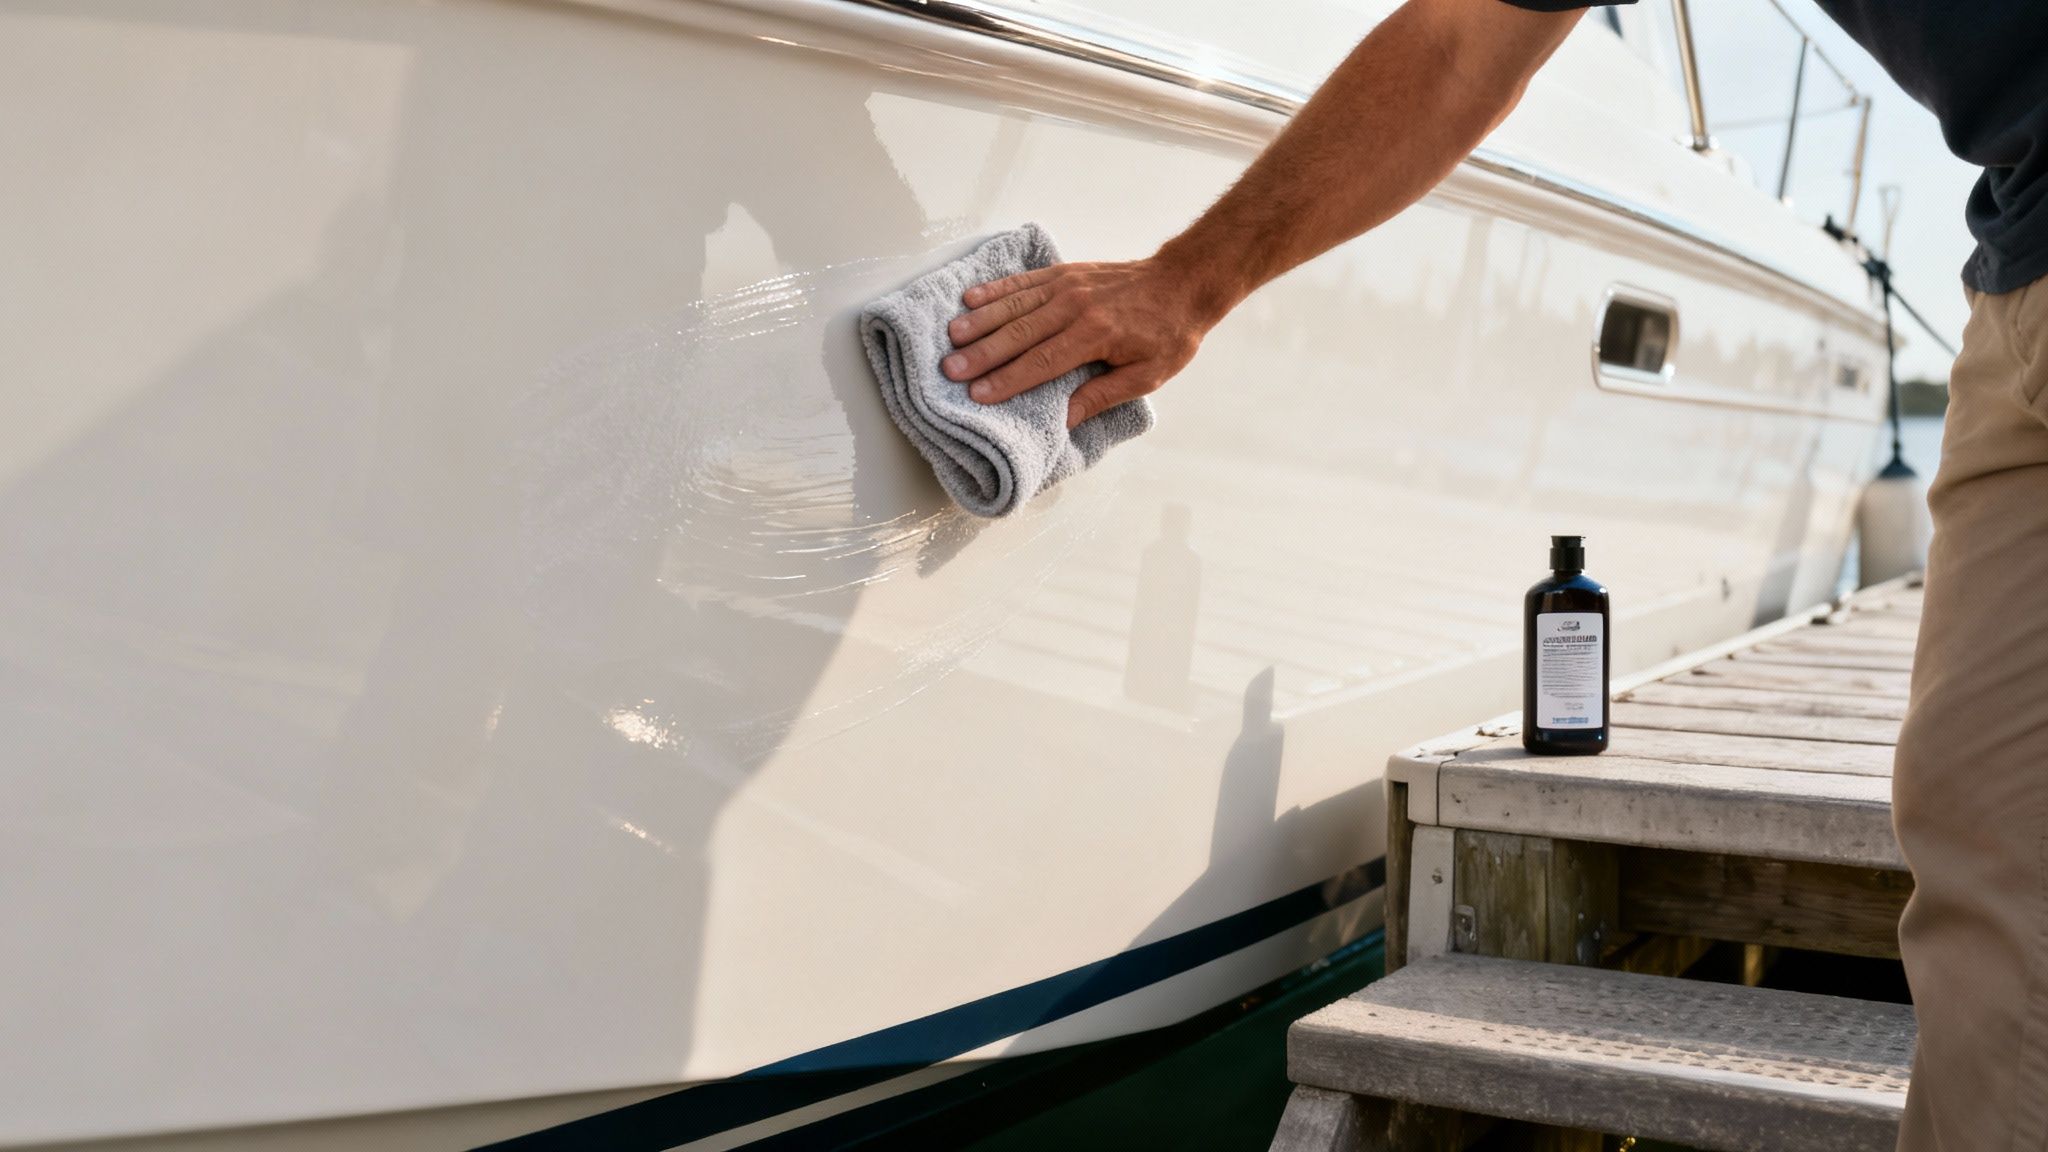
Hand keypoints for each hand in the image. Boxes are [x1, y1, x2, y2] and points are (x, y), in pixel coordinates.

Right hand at [940, 257, 1220, 427]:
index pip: (1042, 362)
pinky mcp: (1065, 272)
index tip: (978, 394)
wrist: (1184, 282)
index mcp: (1095, 335)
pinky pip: (1024, 281)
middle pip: (1019, 333)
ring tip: (951, 337)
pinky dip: (996, 289)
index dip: (1008, 380)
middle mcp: (1076, 306)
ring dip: (980, 321)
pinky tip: (971, 298)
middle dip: (982, 353)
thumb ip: (1101, 394)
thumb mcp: (1146, 375)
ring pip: (1015, 304)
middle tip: (950, 369)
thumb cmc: (1168, 333)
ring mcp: (1068, 285)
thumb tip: (1064, 419)